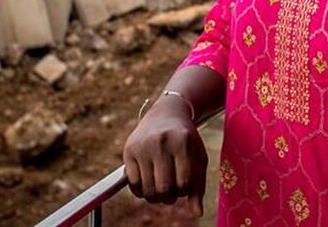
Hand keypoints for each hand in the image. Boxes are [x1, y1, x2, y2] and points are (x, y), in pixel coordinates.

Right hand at [122, 98, 207, 216]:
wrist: (167, 113)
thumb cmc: (186, 141)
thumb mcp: (198, 157)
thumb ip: (198, 186)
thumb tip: (197, 213)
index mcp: (183, 143)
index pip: (183, 183)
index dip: (184, 191)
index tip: (183, 186)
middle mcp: (161, 142)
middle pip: (164, 189)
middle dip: (168, 197)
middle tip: (170, 193)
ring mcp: (143, 146)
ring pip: (147, 189)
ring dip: (155, 197)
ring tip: (161, 190)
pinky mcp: (129, 150)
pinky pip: (133, 184)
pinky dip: (140, 191)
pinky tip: (148, 184)